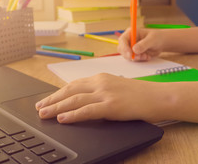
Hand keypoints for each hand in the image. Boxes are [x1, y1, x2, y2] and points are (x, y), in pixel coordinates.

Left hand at [35, 73, 168, 123]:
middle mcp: (101, 82)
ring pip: (75, 100)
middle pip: (70, 90)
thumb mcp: (117, 88)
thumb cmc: (140, 94)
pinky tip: (62, 119)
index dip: (58, 93)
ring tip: (44, 114)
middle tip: (39, 107)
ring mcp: (106, 93)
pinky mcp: (111, 105)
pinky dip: (72, 115)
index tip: (48, 99)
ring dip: (56, 107)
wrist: (158, 96)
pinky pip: (87, 110)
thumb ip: (100, 92)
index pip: (74, 84)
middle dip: (52, 99)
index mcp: (102, 77)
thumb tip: (85, 101)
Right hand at [118, 28, 164, 60]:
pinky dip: (140, 60)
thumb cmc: (157, 37)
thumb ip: (143, 44)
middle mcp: (129, 40)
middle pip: (122, 49)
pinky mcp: (134, 54)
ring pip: (127, 56)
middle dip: (129, 55)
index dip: (124, 48)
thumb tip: (134, 50)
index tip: (130, 54)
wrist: (161, 43)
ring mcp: (130, 47)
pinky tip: (147, 56)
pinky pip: (133, 59)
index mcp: (131, 32)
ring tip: (146, 55)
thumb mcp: (152, 39)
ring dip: (137, 58)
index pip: (122, 40)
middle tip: (139, 57)